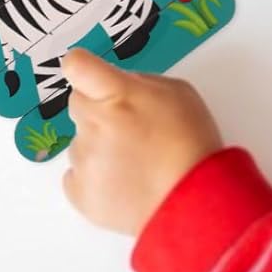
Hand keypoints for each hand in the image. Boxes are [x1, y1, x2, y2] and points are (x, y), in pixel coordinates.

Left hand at [60, 50, 223, 234]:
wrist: (194, 204)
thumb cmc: (192, 147)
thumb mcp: (180, 94)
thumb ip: (141, 83)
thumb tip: (119, 84)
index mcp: (117, 95)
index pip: (77, 66)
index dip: (81, 68)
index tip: (88, 74)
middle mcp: (93, 123)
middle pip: (78, 104)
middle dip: (98, 111)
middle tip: (130, 130)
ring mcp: (83, 159)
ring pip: (80, 142)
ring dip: (100, 148)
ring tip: (136, 164)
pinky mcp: (79, 192)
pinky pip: (77, 176)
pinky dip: (95, 179)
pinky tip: (123, 184)